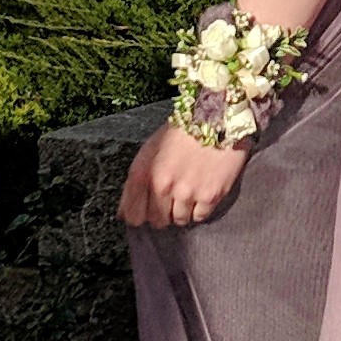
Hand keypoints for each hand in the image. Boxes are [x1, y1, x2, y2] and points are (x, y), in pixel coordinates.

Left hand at [122, 119, 249, 231]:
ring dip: (182, 210)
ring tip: (189, 191)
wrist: (217, 118)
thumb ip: (133, 184)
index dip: (139, 215)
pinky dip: (200, 209)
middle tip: (171, 198)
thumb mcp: (148, 152)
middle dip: (162, 213)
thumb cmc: (180, 134)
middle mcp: (163, 186)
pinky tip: (201, 191)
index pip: (133, 216)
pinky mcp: (210, 196)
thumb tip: (123, 214)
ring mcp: (187, 193)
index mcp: (143, 174)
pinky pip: (199, 217)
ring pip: (179, 221)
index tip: (146, 210)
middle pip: (157, 221)